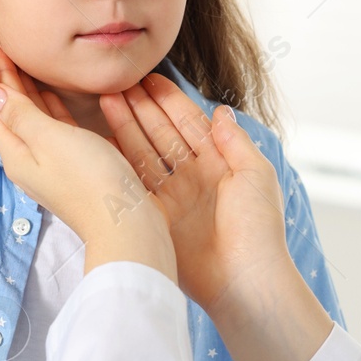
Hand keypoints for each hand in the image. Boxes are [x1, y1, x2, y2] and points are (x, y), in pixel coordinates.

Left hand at [0, 49, 176, 282]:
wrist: (126, 222)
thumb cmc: (91, 180)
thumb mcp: (51, 139)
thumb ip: (21, 114)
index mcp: (17, 154)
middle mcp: (29, 160)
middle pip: (8, 114)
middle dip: (0, 82)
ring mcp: (51, 163)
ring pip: (29, 119)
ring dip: (21, 91)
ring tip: (16, 65)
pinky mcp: (73, 165)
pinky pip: (51, 127)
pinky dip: (46, 107)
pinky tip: (49, 96)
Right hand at [101, 74, 297, 322]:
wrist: (245, 282)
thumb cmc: (259, 229)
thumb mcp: (256, 176)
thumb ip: (235, 141)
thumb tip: (220, 111)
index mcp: (220, 164)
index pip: (189, 123)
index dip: (168, 100)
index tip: (147, 78)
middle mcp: (193, 177)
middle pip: (161, 134)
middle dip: (141, 108)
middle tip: (117, 83)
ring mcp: (172, 197)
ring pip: (144, 153)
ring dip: (126, 127)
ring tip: (105, 100)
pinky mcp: (155, 218)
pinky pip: (133, 184)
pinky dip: (118, 162)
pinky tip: (102, 139)